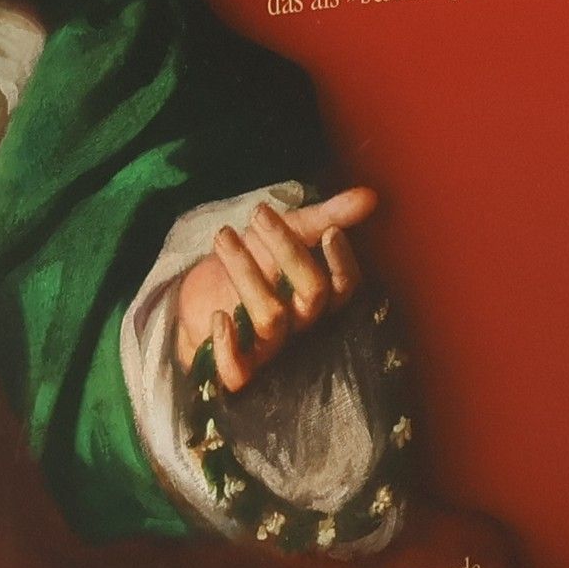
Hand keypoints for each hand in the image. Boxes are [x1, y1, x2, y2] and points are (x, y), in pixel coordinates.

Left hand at [175, 187, 378, 390]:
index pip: (344, 288)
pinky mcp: (234, 365)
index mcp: (316, 296)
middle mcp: (298, 325)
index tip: (329, 231)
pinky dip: (228, 347)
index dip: (342, 264)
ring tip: (224, 236)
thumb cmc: (252, 265)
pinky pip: (238, 372)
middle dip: (287, 250)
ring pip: (271, 318)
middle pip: (311, 296)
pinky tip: (218, 317)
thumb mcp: (287, 233)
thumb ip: (326, 216)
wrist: (199, 298)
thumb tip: (370, 195)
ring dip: (245, 271)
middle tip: (259, 214)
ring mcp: (267, 347)